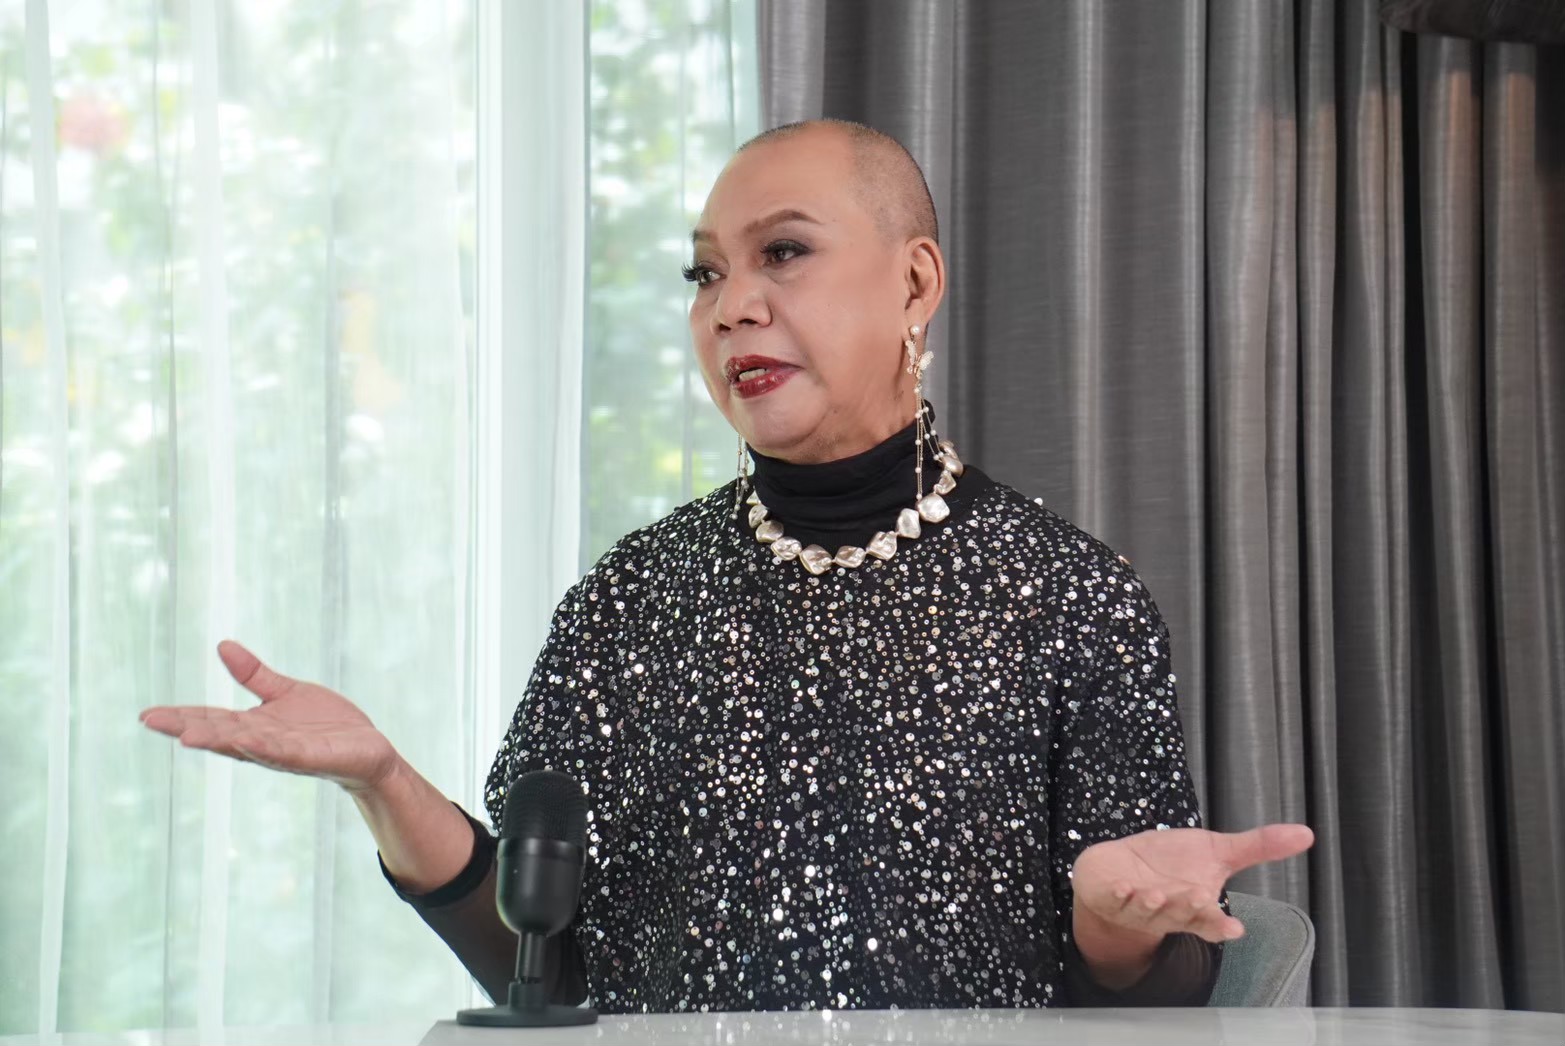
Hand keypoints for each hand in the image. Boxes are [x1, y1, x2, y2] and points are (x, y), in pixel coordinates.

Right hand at [139, 640, 400, 793]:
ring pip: (245, 745)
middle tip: (150, 721)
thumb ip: (254, 675)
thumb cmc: (325, 725)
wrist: (367, 749)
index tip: (146, 714)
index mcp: (253, 726)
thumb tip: (222, 645)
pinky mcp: (310, 757)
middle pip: (219, 734)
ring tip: (186, 736)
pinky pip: (284, 751)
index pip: (211, 720)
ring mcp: (285, 751)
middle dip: (186, 727)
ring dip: (217, 740)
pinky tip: (247, 739)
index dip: (181, 717)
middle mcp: (262, 742)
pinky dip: (264, 746)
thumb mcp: (286, 692)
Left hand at [1070, 823, 1313, 985]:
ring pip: (1148, 911)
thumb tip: (1307, 833)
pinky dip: (1119, 893)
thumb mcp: (1217, 851)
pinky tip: (1124, 886)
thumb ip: (1258, 846)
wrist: (1119, 870)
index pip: (1212, 923)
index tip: (1234, 929)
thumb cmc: (1172, 863)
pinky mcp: (1111, 897)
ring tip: (1158, 895)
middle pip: (1181, 915)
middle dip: (1189, 909)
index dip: (1221, 926)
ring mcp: (1137, 908)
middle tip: (1199, 898)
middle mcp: (1169, 912)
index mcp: (1196, 907)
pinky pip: (1114, 899)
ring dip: (1153, 904)